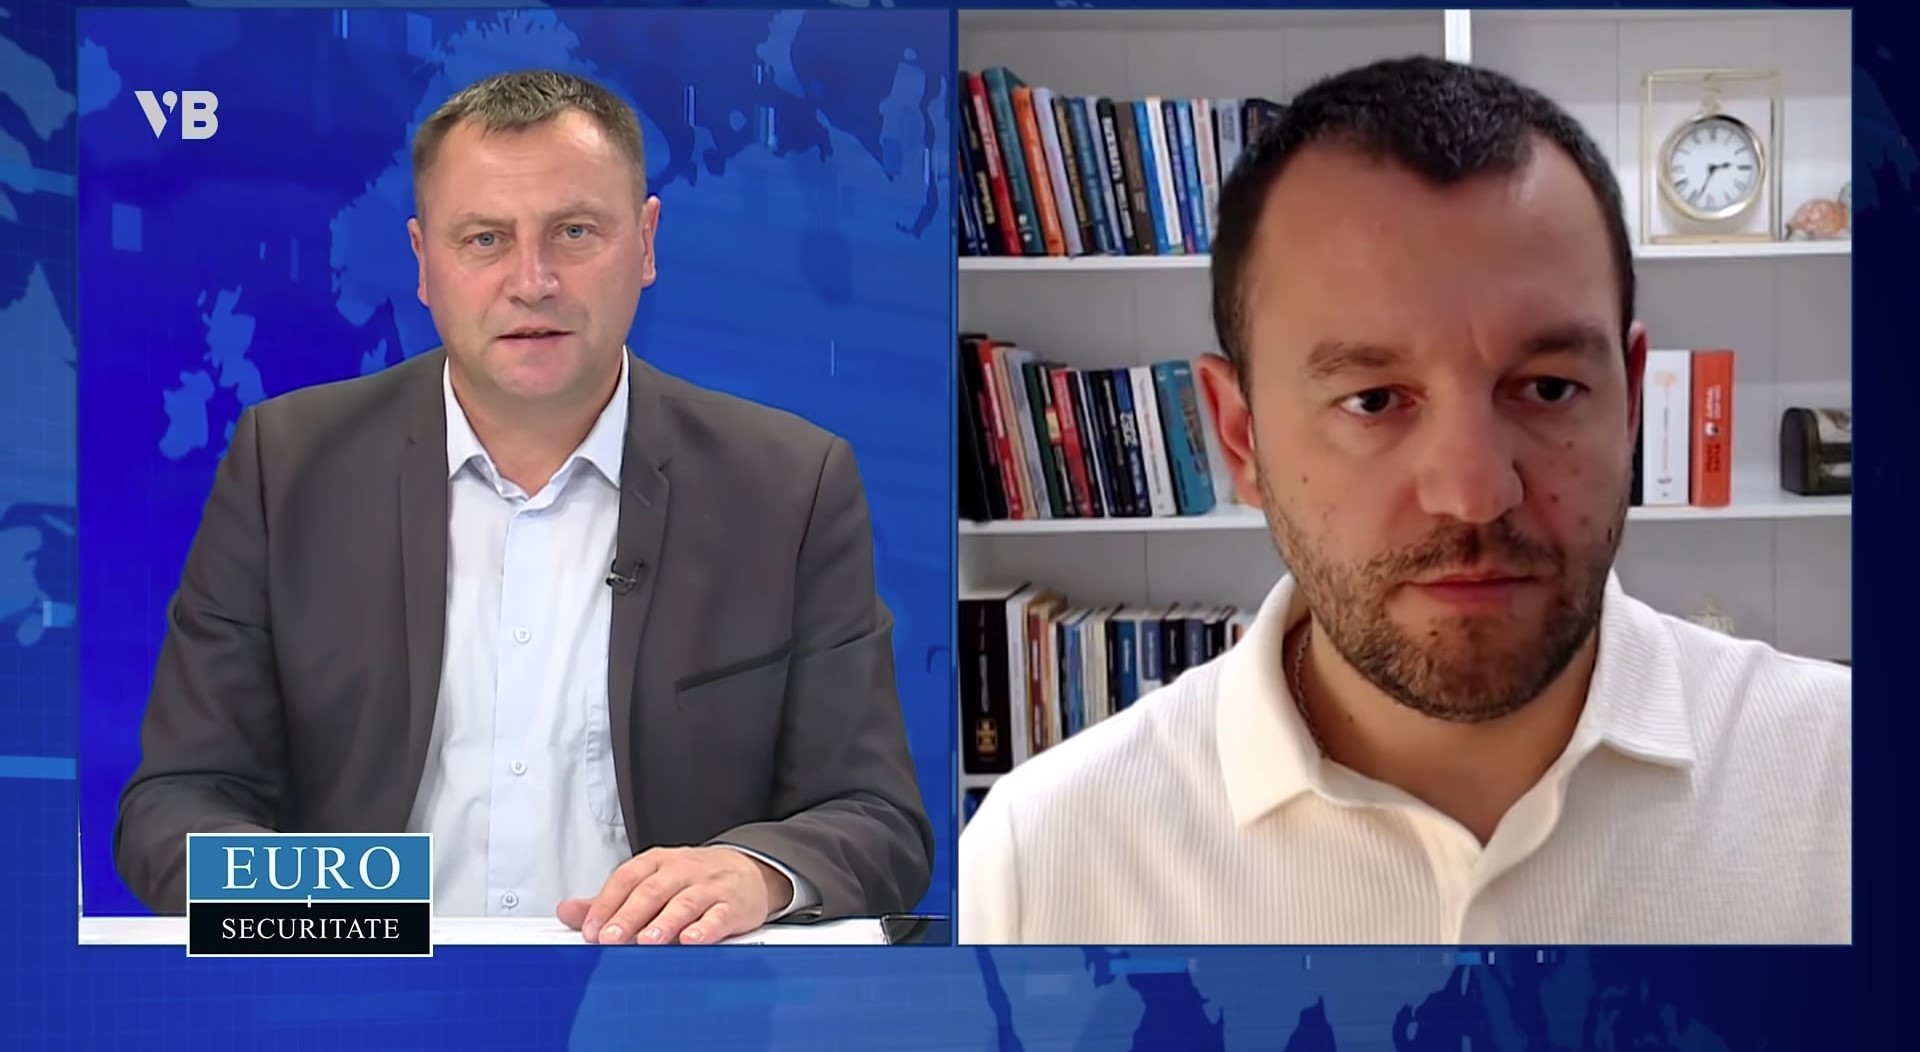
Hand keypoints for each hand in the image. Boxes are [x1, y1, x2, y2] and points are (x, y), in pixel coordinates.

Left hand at [555, 846, 792, 945]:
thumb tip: (568, 912)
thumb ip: (611, 900)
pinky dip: (704, 928)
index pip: (627, 878)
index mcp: (659, 862)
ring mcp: (709, 887)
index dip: (607, 903)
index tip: (591, 928)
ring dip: (664, 922)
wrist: (750, 871)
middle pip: (652, 890)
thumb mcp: (652, 880)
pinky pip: (718, 916)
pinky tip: (692, 940)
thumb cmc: (695, 880)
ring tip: (648, 940)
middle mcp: (683, 870)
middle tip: (611, 938)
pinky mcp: (733, 905)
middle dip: (630, 916)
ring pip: (684, 902)